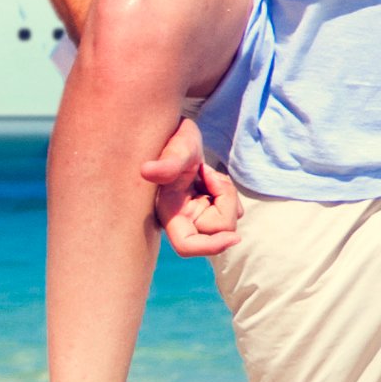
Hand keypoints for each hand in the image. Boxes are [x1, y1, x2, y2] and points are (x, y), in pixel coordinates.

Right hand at [140, 116, 242, 256]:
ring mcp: (195, 215)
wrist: (178, 135)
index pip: (187, 246)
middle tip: (211, 174)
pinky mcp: (207, 208)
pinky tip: (211, 178)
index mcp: (170, 213)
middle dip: (225, 200)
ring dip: (226, 194)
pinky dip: (228, 194)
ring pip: (228, 220)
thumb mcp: (176, 149)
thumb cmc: (175, 140)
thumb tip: (146, 171)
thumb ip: (167, 163)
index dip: (210, 247)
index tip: (234, 237)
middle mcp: (182, 220)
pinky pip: (232, 211)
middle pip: (218, 230)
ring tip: (207, 173)